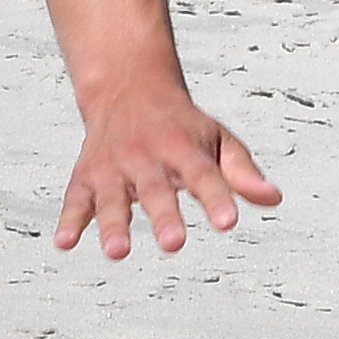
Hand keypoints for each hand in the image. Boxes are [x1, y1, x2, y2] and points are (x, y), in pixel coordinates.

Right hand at [55, 81, 277, 259]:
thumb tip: (273, 199)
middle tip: (174, 245)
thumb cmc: (181, 124)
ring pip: (112, 196)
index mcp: (182, 146)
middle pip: (155, 188)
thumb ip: (240, 172)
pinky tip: (65, 243)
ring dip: (113, 224)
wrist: (128, 85)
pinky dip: (70, 220)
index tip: (228, 222)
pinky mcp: (86, 175)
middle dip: (163, 216)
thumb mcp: (216, 139)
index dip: (216, 198)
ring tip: (117, 252)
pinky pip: (76, 199)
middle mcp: (146, 155)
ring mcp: (113, 166)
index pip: (203, 174)